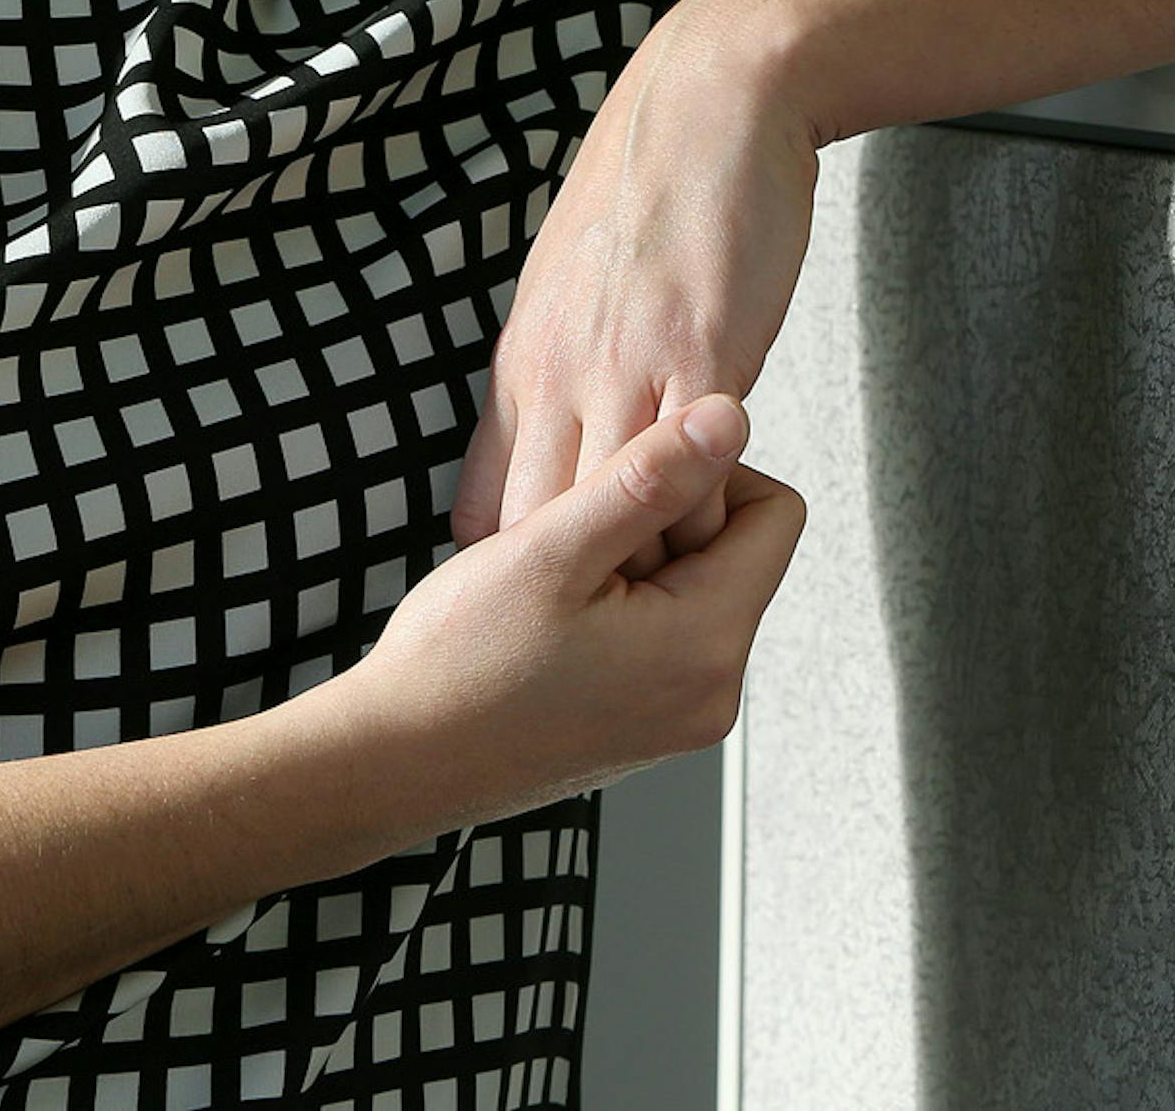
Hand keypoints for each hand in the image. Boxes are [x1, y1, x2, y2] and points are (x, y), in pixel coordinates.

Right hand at [329, 396, 807, 838]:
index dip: (703, 472)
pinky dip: (619, 602)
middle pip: (738, 550)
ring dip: (636, 558)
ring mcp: (681, 716)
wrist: (399, 759)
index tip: (621, 482)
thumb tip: (729, 416)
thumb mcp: (553, 546)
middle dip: (665, 519)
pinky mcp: (647, 723)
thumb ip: (649, 476)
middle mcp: (713, 692)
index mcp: (707, 646)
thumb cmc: (462, 660)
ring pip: (696, 587)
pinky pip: (665, 631)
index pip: (774, 513)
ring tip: (554, 576)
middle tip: (575, 531)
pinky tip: (550, 612)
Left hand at [449, 0, 821, 580]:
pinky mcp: (697, 357)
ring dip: (646, 567)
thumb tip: (537, 442)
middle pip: (538, 530)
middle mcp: (558, 375)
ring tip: (674, 599)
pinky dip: (701, 517)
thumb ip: (551, 373)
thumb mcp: (567, 289)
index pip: (488, 507)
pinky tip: (721, 524)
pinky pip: (686, 476)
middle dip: (573, 592)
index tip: (547, 609)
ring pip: (611, 517)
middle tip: (611, 634)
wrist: (709, 105)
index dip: (518, 570)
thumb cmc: (649, 199)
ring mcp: (623, 370)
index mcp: (523, 364)